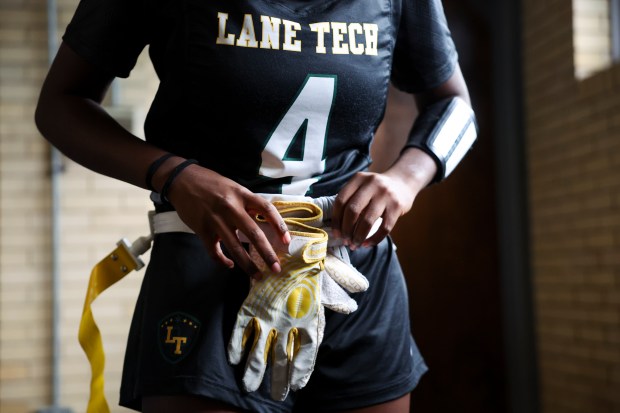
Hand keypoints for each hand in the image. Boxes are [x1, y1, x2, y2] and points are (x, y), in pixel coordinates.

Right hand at [163, 163, 289, 275]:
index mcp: (241, 194)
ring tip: (258, 276)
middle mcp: (230, 207)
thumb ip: (247, 203)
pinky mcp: (202, 229)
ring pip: (235, 247)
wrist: (182, 180)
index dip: (279, 226)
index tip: (286, 241)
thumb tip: (263, 222)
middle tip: (276, 268)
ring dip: (248, 265)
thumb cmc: (211, 183)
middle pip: (253, 233)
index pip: (266, 209)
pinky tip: (230, 265)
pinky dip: (223, 260)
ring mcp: (215, 220)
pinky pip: (214, 251)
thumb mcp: (233, 187)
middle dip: (267, 254)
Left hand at [331, 147, 436, 248]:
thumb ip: (350, 200)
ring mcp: (385, 194)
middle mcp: (371, 184)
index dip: (336, 220)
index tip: (336, 234)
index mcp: (358, 179)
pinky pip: (384, 228)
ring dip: (358, 236)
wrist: (403, 182)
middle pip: (352, 211)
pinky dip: (374, 239)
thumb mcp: (362, 187)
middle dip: (346, 230)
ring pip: (367, 220)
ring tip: (355, 244)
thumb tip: (338, 230)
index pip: (341, 201)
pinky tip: (367, 244)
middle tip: (346, 241)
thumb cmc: (376, 190)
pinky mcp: (397, 206)